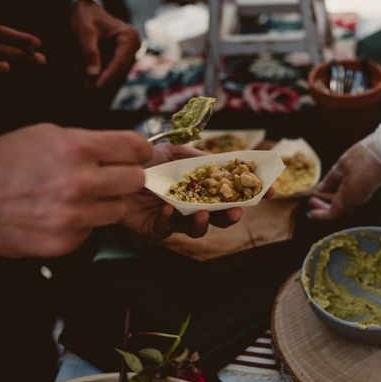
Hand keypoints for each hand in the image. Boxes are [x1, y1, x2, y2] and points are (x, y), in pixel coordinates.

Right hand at [0, 124, 151, 257]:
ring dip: (105, 202)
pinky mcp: (66, 242)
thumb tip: (127, 150)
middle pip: (136, 181)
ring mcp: (74, 216)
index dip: (140, 151)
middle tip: (111, 176)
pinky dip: (83, 222)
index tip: (139, 155)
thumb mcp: (46, 135)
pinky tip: (59, 213)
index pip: (135, 148)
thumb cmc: (2, 162)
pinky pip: (94, 230)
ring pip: (118, 209)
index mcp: (75, 148)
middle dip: (126, 176)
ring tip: (78, 196)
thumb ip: (90, 143)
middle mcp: (79, 182)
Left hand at [71, 0, 139, 87]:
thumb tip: (93, 74)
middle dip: (103, 76)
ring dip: (99, 75)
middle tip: (86, 85)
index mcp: (129, 36)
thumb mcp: (85, 33)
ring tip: (83, 81)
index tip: (98, 84)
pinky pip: (111, 66)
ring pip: (114, 69)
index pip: (121, 60)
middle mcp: (133, 44)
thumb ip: (89, 52)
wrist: (87, 10)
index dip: (109, 74)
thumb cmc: (87, 17)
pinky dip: (99, 70)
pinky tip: (85, 73)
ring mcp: (128, 50)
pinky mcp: (121, 55)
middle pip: (119, 67)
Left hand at [119, 144, 242, 240]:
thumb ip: (198, 157)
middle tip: (236, 211)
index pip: (231, 193)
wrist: (112, 168)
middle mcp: (191, 205)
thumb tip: (222, 163)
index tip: (268, 192)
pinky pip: (166, 230)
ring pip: (197, 229)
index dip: (250, 194)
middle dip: (230, 216)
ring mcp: (174, 219)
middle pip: (219, 217)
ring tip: (202, 213)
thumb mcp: (173, 151)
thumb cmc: (144, 161)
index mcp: (201, 188)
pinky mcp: (154, 228)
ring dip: (203, 223)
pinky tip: (168, 209)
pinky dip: (169, 220)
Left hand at [308, 140, 380, 220]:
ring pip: (343, 203)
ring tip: (321, 188)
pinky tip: (334, 183)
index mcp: (348, 197)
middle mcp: (357, 200)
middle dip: (323, 205)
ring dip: (330, 198)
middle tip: (312, 199)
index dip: (319, 215)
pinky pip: (350, 197)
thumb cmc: (364, 157)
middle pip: (337, 210)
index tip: (310, 212)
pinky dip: (339, 194)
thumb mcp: (340, 166)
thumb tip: (319, 189)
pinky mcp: (367, 189)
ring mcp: (363, 195)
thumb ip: (329, 180)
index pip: (331, 214)